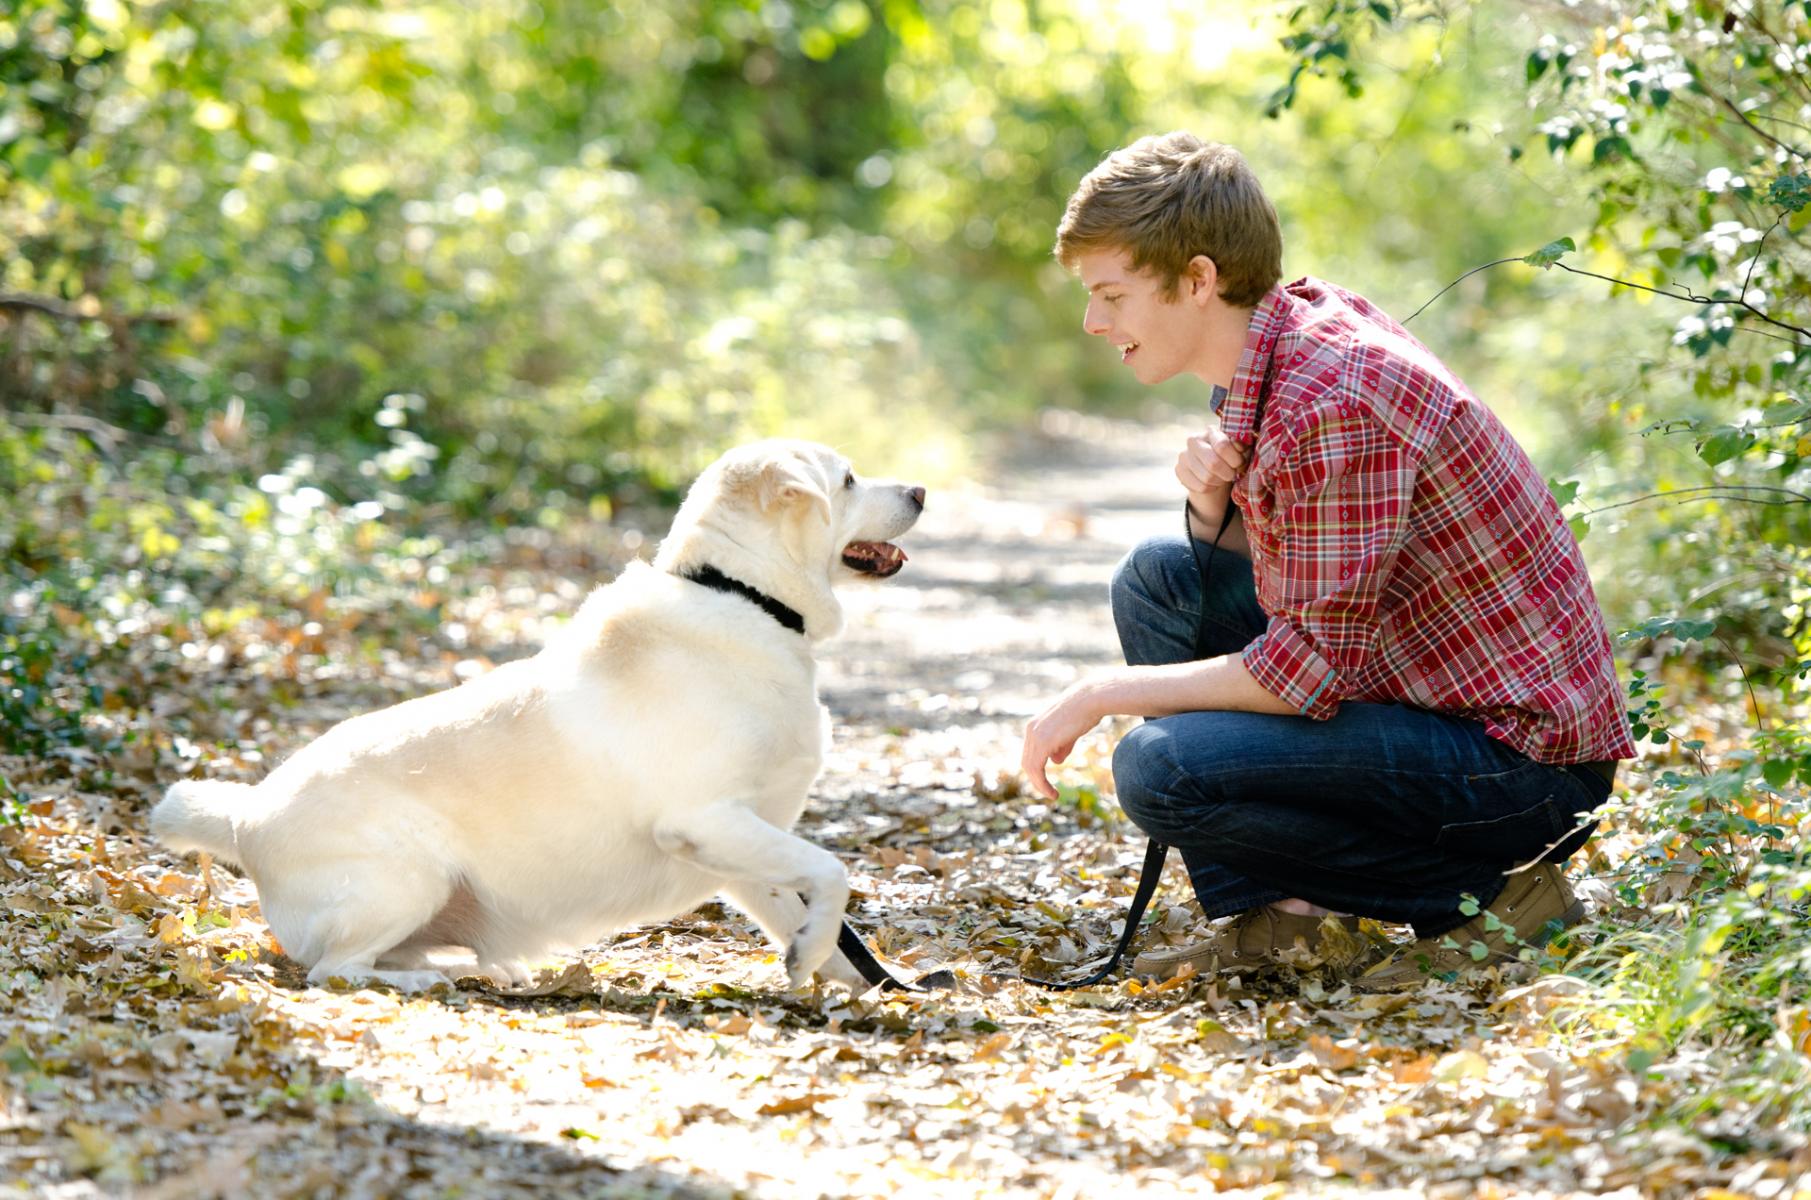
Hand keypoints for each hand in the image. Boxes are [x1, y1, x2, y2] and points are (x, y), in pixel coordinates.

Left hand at [1020, 683, 1105, 800]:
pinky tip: (1052, 792)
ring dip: (1040, 784)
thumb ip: (1061, 746)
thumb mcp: (1069, 732)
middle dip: (1037, 779)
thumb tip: (1055, 761)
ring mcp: (1035, 735)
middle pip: (1027, 762)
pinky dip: (1042, 783)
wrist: (1091, 699)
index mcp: (1035, 726)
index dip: (1037, 769)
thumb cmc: (1085, 712)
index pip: (1030, 753)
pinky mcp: (1042, 742)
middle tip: (1049, 791)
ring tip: (1052, 795)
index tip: (1046, 781)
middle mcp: (1031, 730)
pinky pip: (1036, 769)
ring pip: (1030, 768)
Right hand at [1174, 426, 1244, 499]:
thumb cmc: (1229, 457)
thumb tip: (1238, 446)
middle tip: (1232, 474)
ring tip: (1222, 477)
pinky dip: (1211, 488)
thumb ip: (1240, 446)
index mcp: (1210, 431)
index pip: (1222, 446)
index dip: (1235, 459)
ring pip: (1207, 478)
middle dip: (1228, 473)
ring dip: (1220, 481)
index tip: (1239, 464)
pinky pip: (1199, 487)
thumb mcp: (1239, 450)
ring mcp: (1184, 456)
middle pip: (1213, 464)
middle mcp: (1193, 440)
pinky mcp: (1179, 470)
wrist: (1213, 469)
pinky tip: (1213, 483)